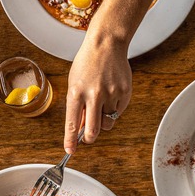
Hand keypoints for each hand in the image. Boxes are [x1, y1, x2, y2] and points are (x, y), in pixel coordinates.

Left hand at [63, 34, 131, 153]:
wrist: (106, 45)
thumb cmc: (87, 63)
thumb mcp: (75, 83)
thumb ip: (77, 106)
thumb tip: (81, 128)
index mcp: (76, 92)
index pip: (72, 123)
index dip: (70, 141)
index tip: (70, 151)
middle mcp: (93, 95)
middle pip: (93, 130)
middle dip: (89, 138)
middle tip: (87, 138)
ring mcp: (111, 94)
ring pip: (107, 123)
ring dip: (102, 121)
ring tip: (100, 106)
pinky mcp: (124, 93)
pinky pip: (118, 112)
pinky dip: (113, 110)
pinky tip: (110, 95)